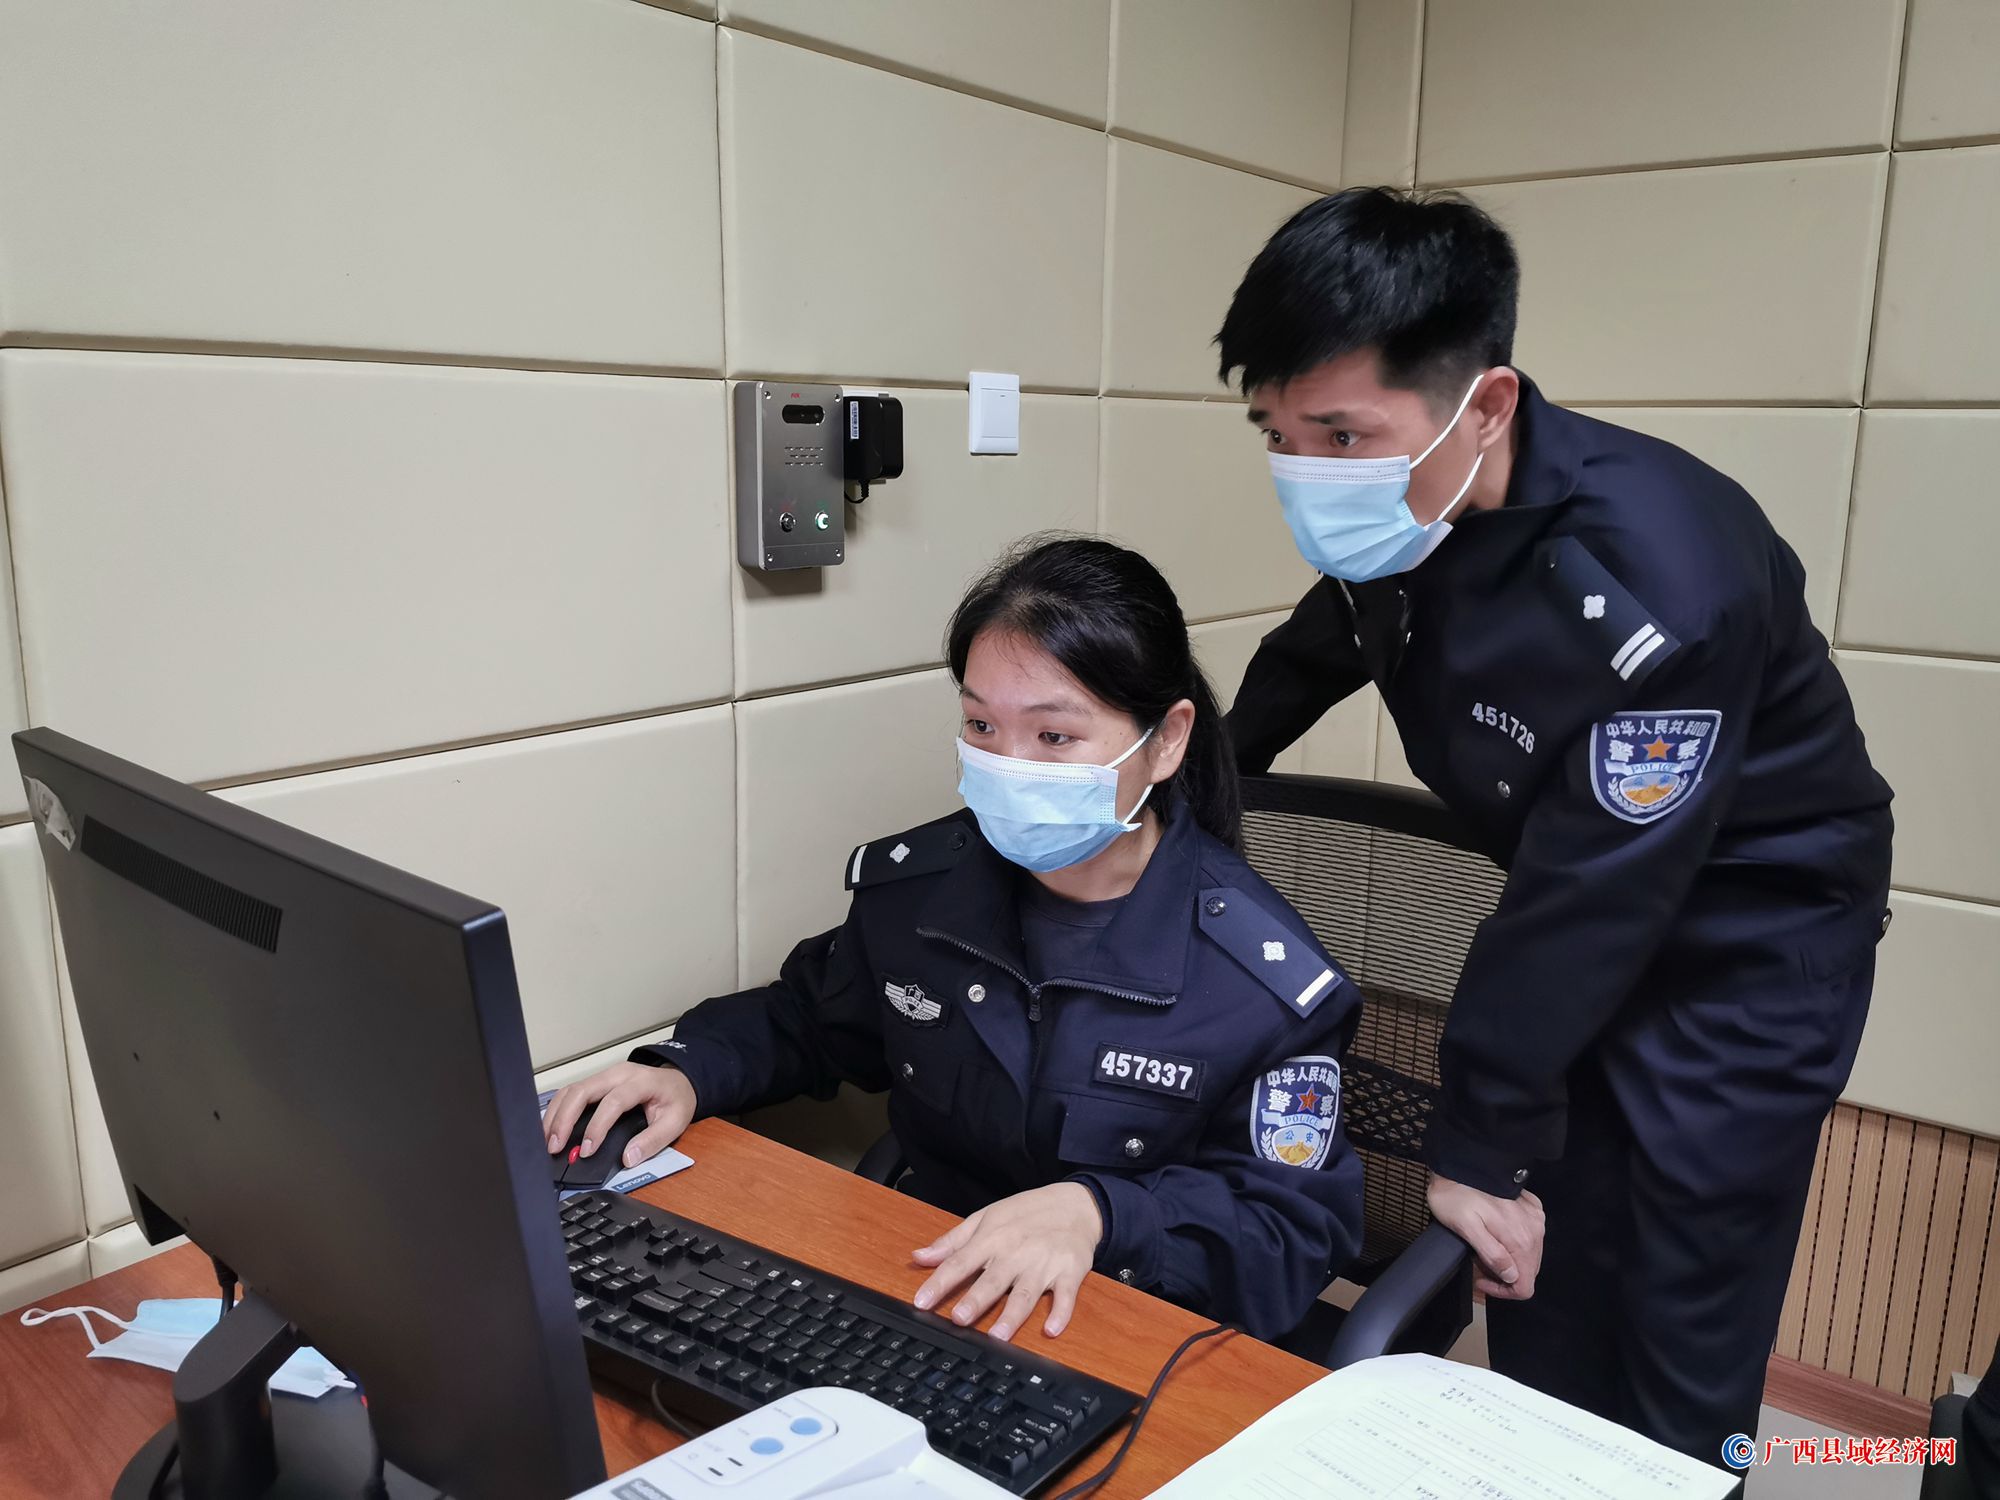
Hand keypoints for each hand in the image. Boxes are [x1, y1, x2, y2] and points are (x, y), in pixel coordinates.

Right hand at [542, 1062, 696, 1169]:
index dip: (597, 1126)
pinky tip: (551, 1127)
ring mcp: (606, 1075)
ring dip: (556, 1115)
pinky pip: (572, 1091)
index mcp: (642, 1082)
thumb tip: (628, 1158)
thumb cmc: (676, 1099)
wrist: (679, 1081)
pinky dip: (558, 1109)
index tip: (587, 1151)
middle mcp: (619, 1074)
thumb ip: (653, 1141)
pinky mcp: (597, 1081)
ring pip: (572, 1089)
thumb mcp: (676, 1122)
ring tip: (548, 1141)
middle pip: (584, 1090)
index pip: (614, 1101)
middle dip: (565, 1119)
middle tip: (555, 1146)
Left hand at [910, 1184, 1103, 1340]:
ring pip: (1026, 1293)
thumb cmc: (1027, 1213)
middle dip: (976, 1299)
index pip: (960, 1261)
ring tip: (998, 1336)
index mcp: (992, 1238)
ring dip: (1012, 1315)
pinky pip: (1066, 1295)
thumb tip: (918, 1257)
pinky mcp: (1070, 1272)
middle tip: (958, 1318)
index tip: (921, 1302)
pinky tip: (1051, 1329)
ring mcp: (1044, 1263)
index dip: (940, 1282)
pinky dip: (1061, 1312)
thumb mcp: (986, 1218)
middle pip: (993, 1280)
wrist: (1076, 1204)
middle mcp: (1017, 1252)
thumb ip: (952, 1241)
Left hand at [1427, 1173, 1545, 1300]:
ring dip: (1509, 1258)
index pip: (1524, 1285)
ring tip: (1484, 1245)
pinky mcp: (1532, 1207)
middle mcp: (1534, 1230)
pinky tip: (1495, 1231)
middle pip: (1527, 1272)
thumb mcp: (1466, 1228)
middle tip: (1479, 1260)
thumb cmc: (1455, 1197)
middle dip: (1504, 1274)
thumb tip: (1511, 1276)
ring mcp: (1535, 1218)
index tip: (1481, 1278)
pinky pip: (1530, 1235)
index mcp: (1520, 1240)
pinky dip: (1514, 1241)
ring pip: (1529, 1255)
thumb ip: (1492, 1254)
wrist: (1460, 1163)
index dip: (1503, 1291)